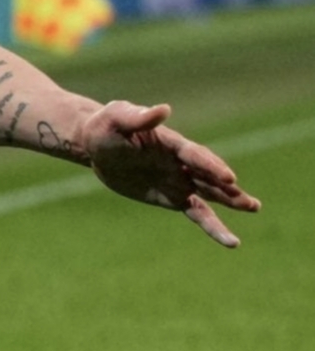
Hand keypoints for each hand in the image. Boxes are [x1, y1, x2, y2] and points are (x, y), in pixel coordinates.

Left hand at [77, 101, 259, 246]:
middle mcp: (181, 163)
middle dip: (228, 189)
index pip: (195, 155)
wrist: (96, 147)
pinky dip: (212, 225)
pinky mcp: (173, 197)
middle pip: (209, 176)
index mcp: (172, 143)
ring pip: (210, 194)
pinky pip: (197, 212)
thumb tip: (163, 109)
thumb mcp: (116, 119)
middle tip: (250, 203)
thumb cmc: (105, 128)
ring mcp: (179, 180)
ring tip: (254, 207)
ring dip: (231, 201)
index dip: (211, 166)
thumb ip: (139, 117)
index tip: (229, 177)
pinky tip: (230, 240)